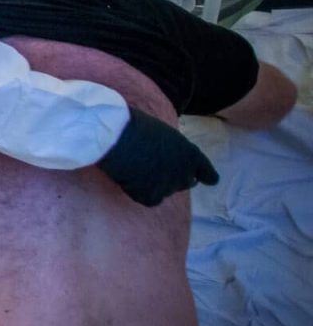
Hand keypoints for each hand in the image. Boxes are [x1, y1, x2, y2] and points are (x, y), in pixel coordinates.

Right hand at [95, 108, 218, 206]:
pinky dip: (141, 192)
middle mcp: (185, 174)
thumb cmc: (137, 126)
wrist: (116, 138)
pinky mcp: (150, 197)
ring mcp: (168, 187)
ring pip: (166, 191)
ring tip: (138, 170)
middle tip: (157, 168)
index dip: (205, 176)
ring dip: (156, 184)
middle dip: (175, 177)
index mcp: (192, 155)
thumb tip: (169, 156)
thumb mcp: (166, 133)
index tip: (204, 179)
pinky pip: (149, 199)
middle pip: (185, 183)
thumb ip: (175, 148)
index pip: (209, 175)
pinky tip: (130, 180)